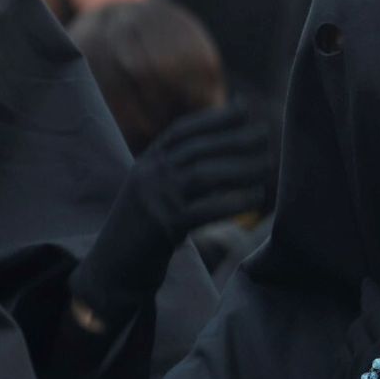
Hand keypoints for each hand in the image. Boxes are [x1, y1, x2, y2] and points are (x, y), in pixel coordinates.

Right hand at [71, 105, 270, 323]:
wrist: (112, 269)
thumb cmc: (144, 229)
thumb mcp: (155, 190)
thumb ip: (179, 168)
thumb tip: (220, 145)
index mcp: (146, 163)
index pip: (183, 131)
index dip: (214, 117)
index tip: (245, 108)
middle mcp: (149, 175)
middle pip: (198, 149)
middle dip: (234, 138)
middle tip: (265, 134)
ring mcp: (155, 200)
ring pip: (204, 175)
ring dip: (240, 167)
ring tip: (267, 164)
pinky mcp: (165, 228)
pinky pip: (207, 209)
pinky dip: (234, 201)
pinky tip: (256, 197)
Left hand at [347, 281, 379, 378]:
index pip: (373, 310)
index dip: (370, 294)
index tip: (367, 284)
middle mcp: (363, 361)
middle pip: (354, 331)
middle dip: (361, 318)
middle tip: (371, 316)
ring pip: (343, 354)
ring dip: (351, 343)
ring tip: (360, 342)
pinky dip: (343, 369)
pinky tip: (350, 375)